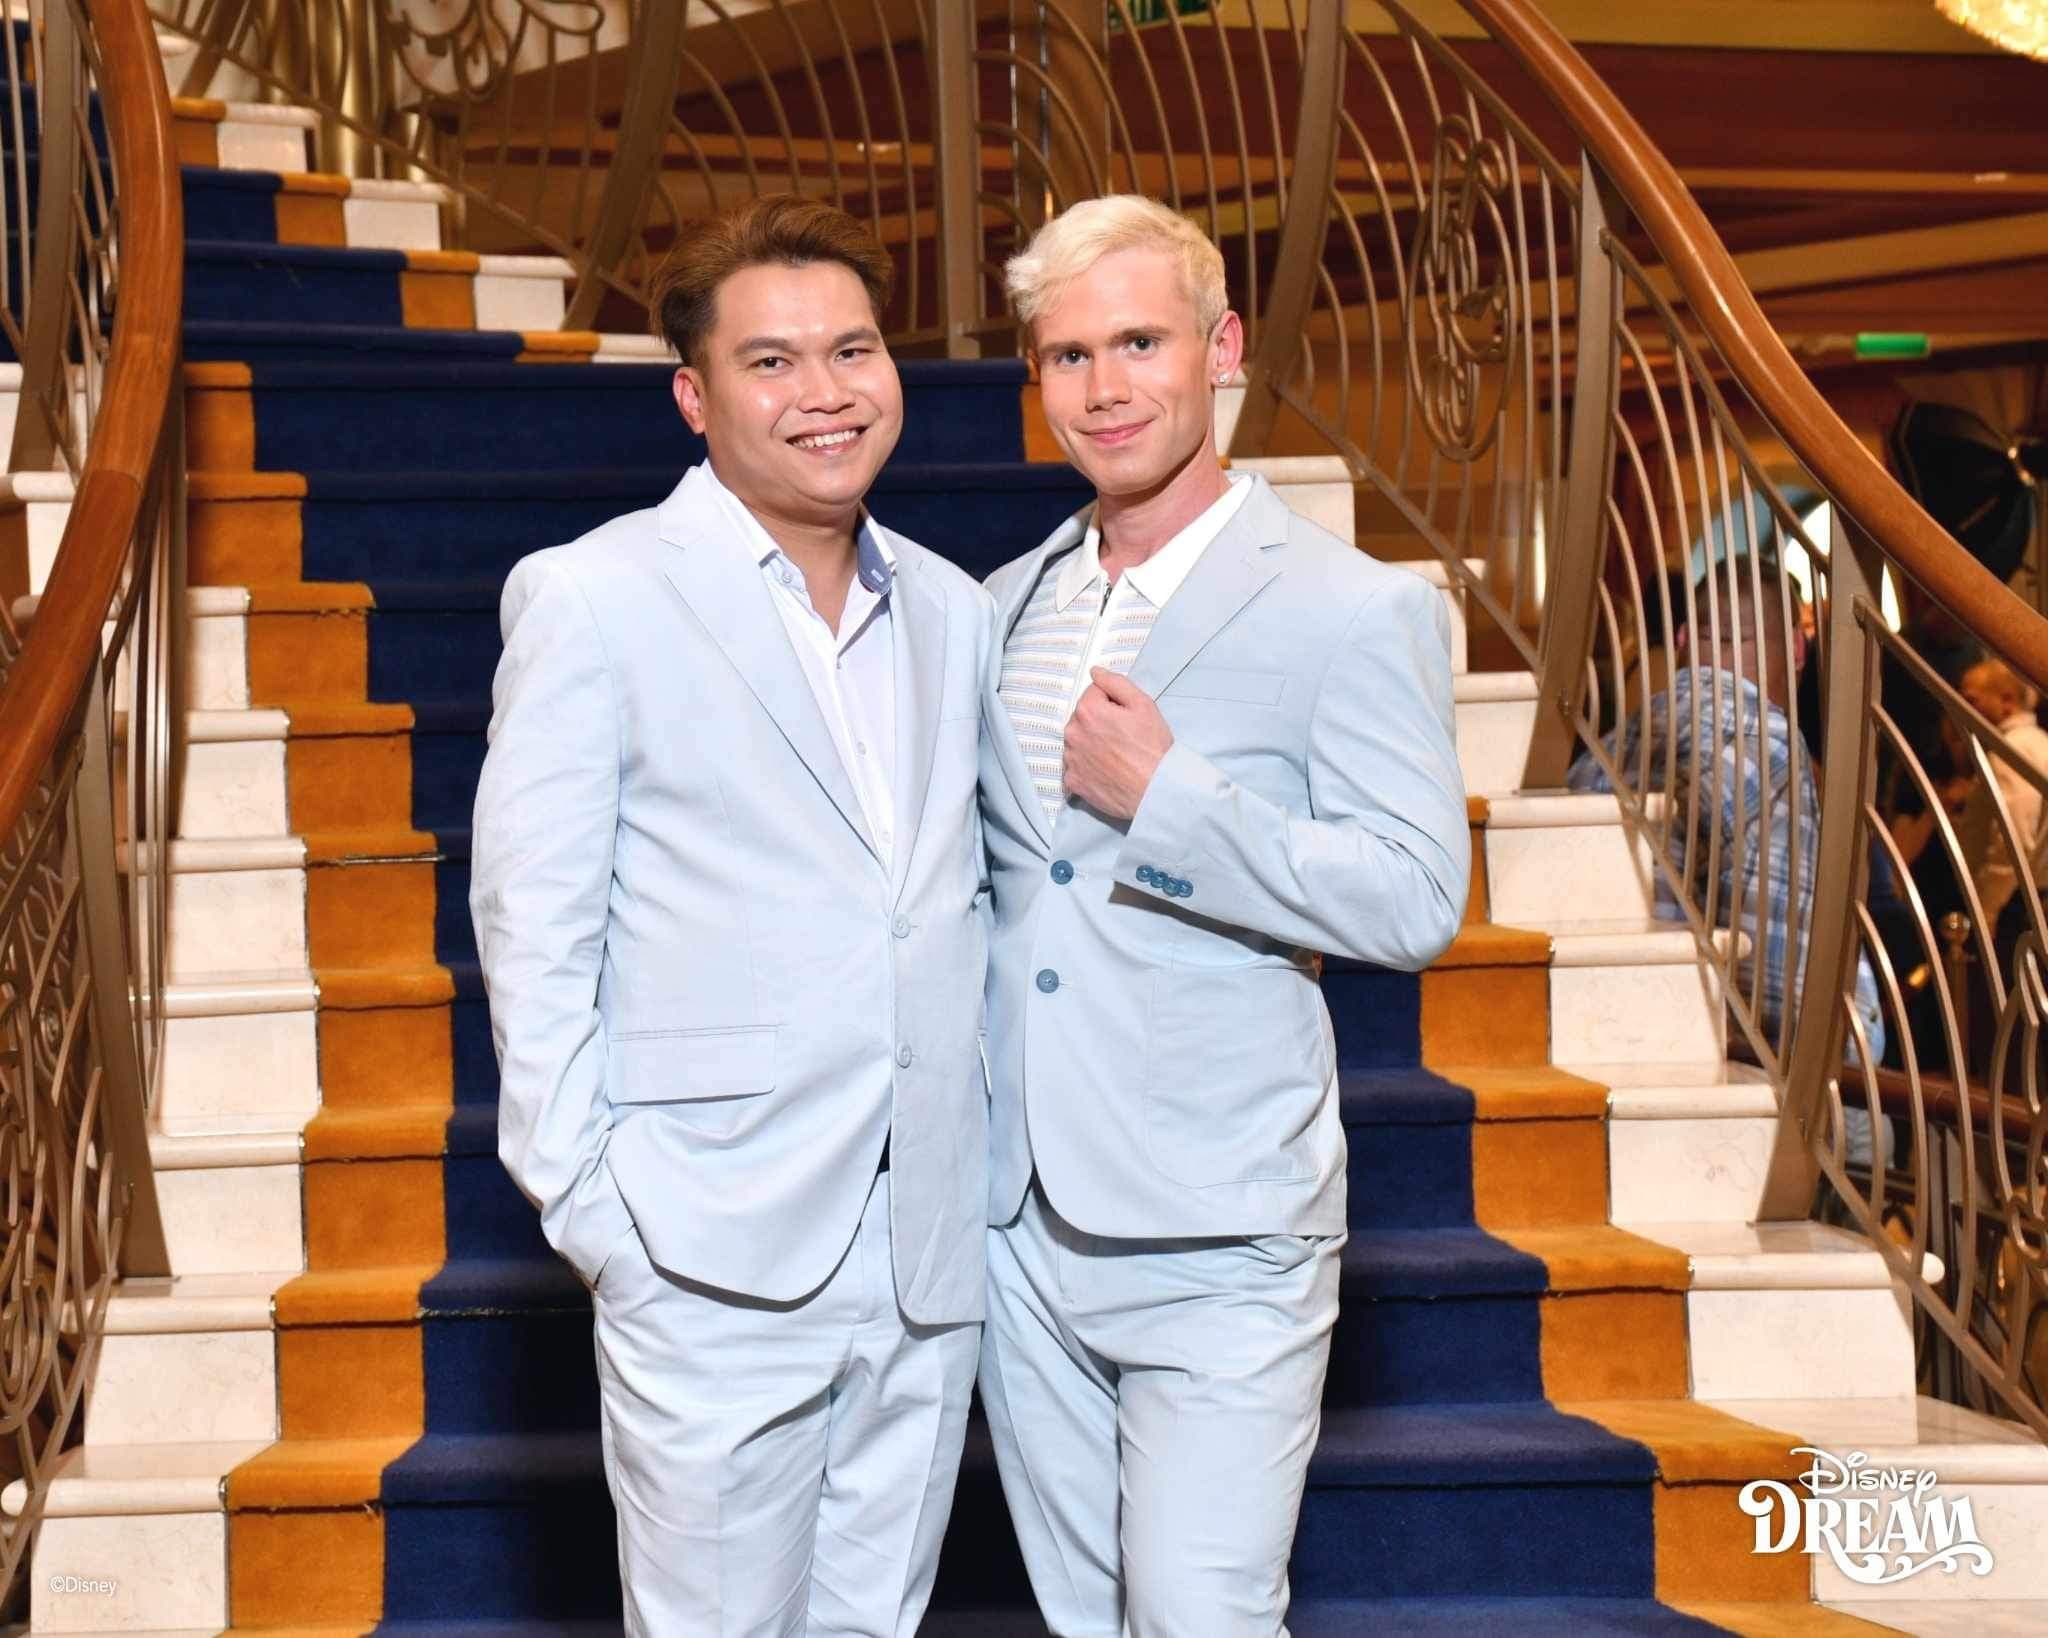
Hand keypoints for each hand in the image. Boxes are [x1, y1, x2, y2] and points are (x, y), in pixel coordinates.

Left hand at [1063, 668, 1172, 820]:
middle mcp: (1072, 733)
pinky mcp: (1072, 781)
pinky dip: (1087, 767)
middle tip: (1123, 738)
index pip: (1094, 693)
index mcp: (1088, 710)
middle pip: (1083, 717)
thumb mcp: (1143, 705)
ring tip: (1115, 756)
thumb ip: (1116, 683)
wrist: (1155, 791)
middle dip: (1099, 722)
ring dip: (1091, 744)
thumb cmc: (1153, 748)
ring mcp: (1070, 759)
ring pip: (1078, 742)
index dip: (1113, 702)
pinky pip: (1075, 767)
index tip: (1127, 718)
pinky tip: (1105, 771)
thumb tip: (1095, 672)